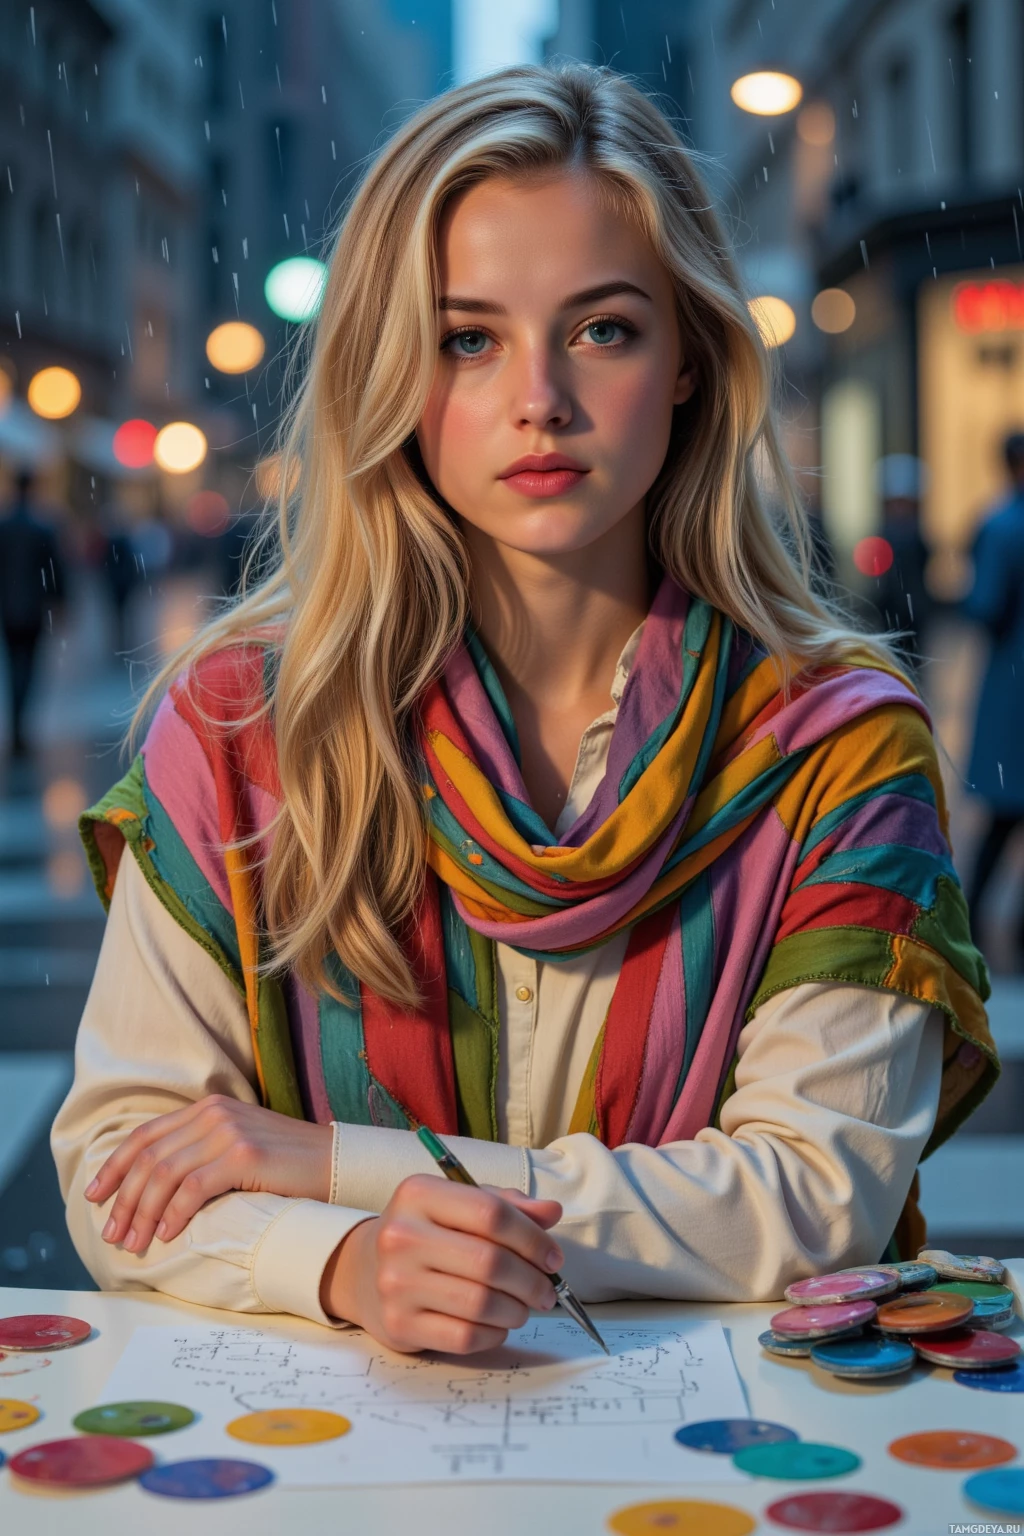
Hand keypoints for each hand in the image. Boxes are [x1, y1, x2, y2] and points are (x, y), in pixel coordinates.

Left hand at [84, 1095, 332, 1252]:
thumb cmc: (286, 1165)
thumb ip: (201, 1152)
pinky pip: (194, 1187)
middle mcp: (213, 1113)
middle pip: (149, 1157)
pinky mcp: (244, 1155)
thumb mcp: (237, 1146)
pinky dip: (174, 1213)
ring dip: (142, 1213)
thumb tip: (155, 1188)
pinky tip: (167, 1234)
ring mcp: (229, 1131)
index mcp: (207, 1107)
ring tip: (134, 1244)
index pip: (146, 1135)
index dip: (114, 1166)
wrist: (335, 1163)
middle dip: (124, 1200)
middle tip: (112, 1235)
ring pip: (165, 1174)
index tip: (95, 1196)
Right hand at [321, 1174, 562, 1354]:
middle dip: (532, 1281)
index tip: (553, 1258)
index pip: (491, 1213)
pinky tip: (498, 1325)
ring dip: (517, 1310)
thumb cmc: (426, 1232)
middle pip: (489, 1262)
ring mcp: (395, 1283)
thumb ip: (507, 1206)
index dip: (532, 1238)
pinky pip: (464, 1336)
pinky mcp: (398, 1324)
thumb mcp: (459, 1205)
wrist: (362, 1270)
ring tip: (523, 1307)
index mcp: (418, 1194)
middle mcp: (401, 1236)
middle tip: (547, 1291)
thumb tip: (551, 1212)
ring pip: (481, 1304)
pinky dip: (494, 1334)